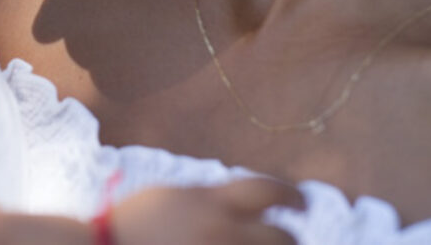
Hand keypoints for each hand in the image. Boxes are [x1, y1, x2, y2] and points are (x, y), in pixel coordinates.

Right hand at [111, 179, 302, 244]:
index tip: (301, 204)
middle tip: (291, 240)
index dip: (292, 195)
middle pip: (280, 237)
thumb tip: (240, 202)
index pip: (268, 189)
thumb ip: (206, 198)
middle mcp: (220, 231)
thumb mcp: (170, 198)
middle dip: (289, 239)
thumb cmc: (128, 227)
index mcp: (209, 201)